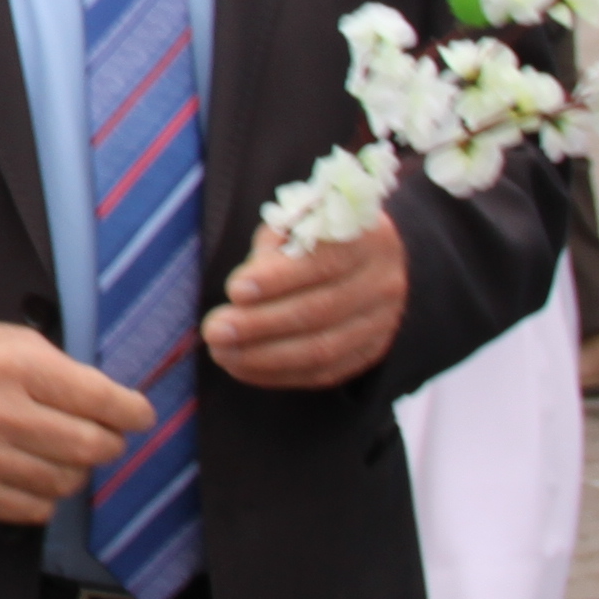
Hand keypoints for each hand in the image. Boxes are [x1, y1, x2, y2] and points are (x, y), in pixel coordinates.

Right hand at [0, 322, 150, 523]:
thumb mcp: (10, 339)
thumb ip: (61, 368)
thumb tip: (110, 403)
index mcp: (17, 367)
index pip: (97, 398)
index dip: (131, 410)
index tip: (139, 414)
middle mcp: (2, 413)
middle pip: (88, 446)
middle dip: (110, 442)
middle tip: (105, 436)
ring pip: (65, 482)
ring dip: (77, 470)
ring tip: (66, 454)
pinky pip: (34, 510)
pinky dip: (47, 497)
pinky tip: (39, 475)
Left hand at [204, 215, 406, 389]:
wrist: (367, 263)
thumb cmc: (317, 238)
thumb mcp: (297, 223)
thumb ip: (274, 246)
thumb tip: (244, 292)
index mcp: (368, 238)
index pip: (324, 261)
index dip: (278, 279)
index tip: (235, 290)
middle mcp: (383, 283)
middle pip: (320, 311)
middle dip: (260, 323)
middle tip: (215, 329)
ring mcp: (382, 323)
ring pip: (322, 349)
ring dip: (264, 356)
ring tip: (222, 352)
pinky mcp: (370, 354)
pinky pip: (323, 373)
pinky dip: (278, 374)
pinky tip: (243, 367)